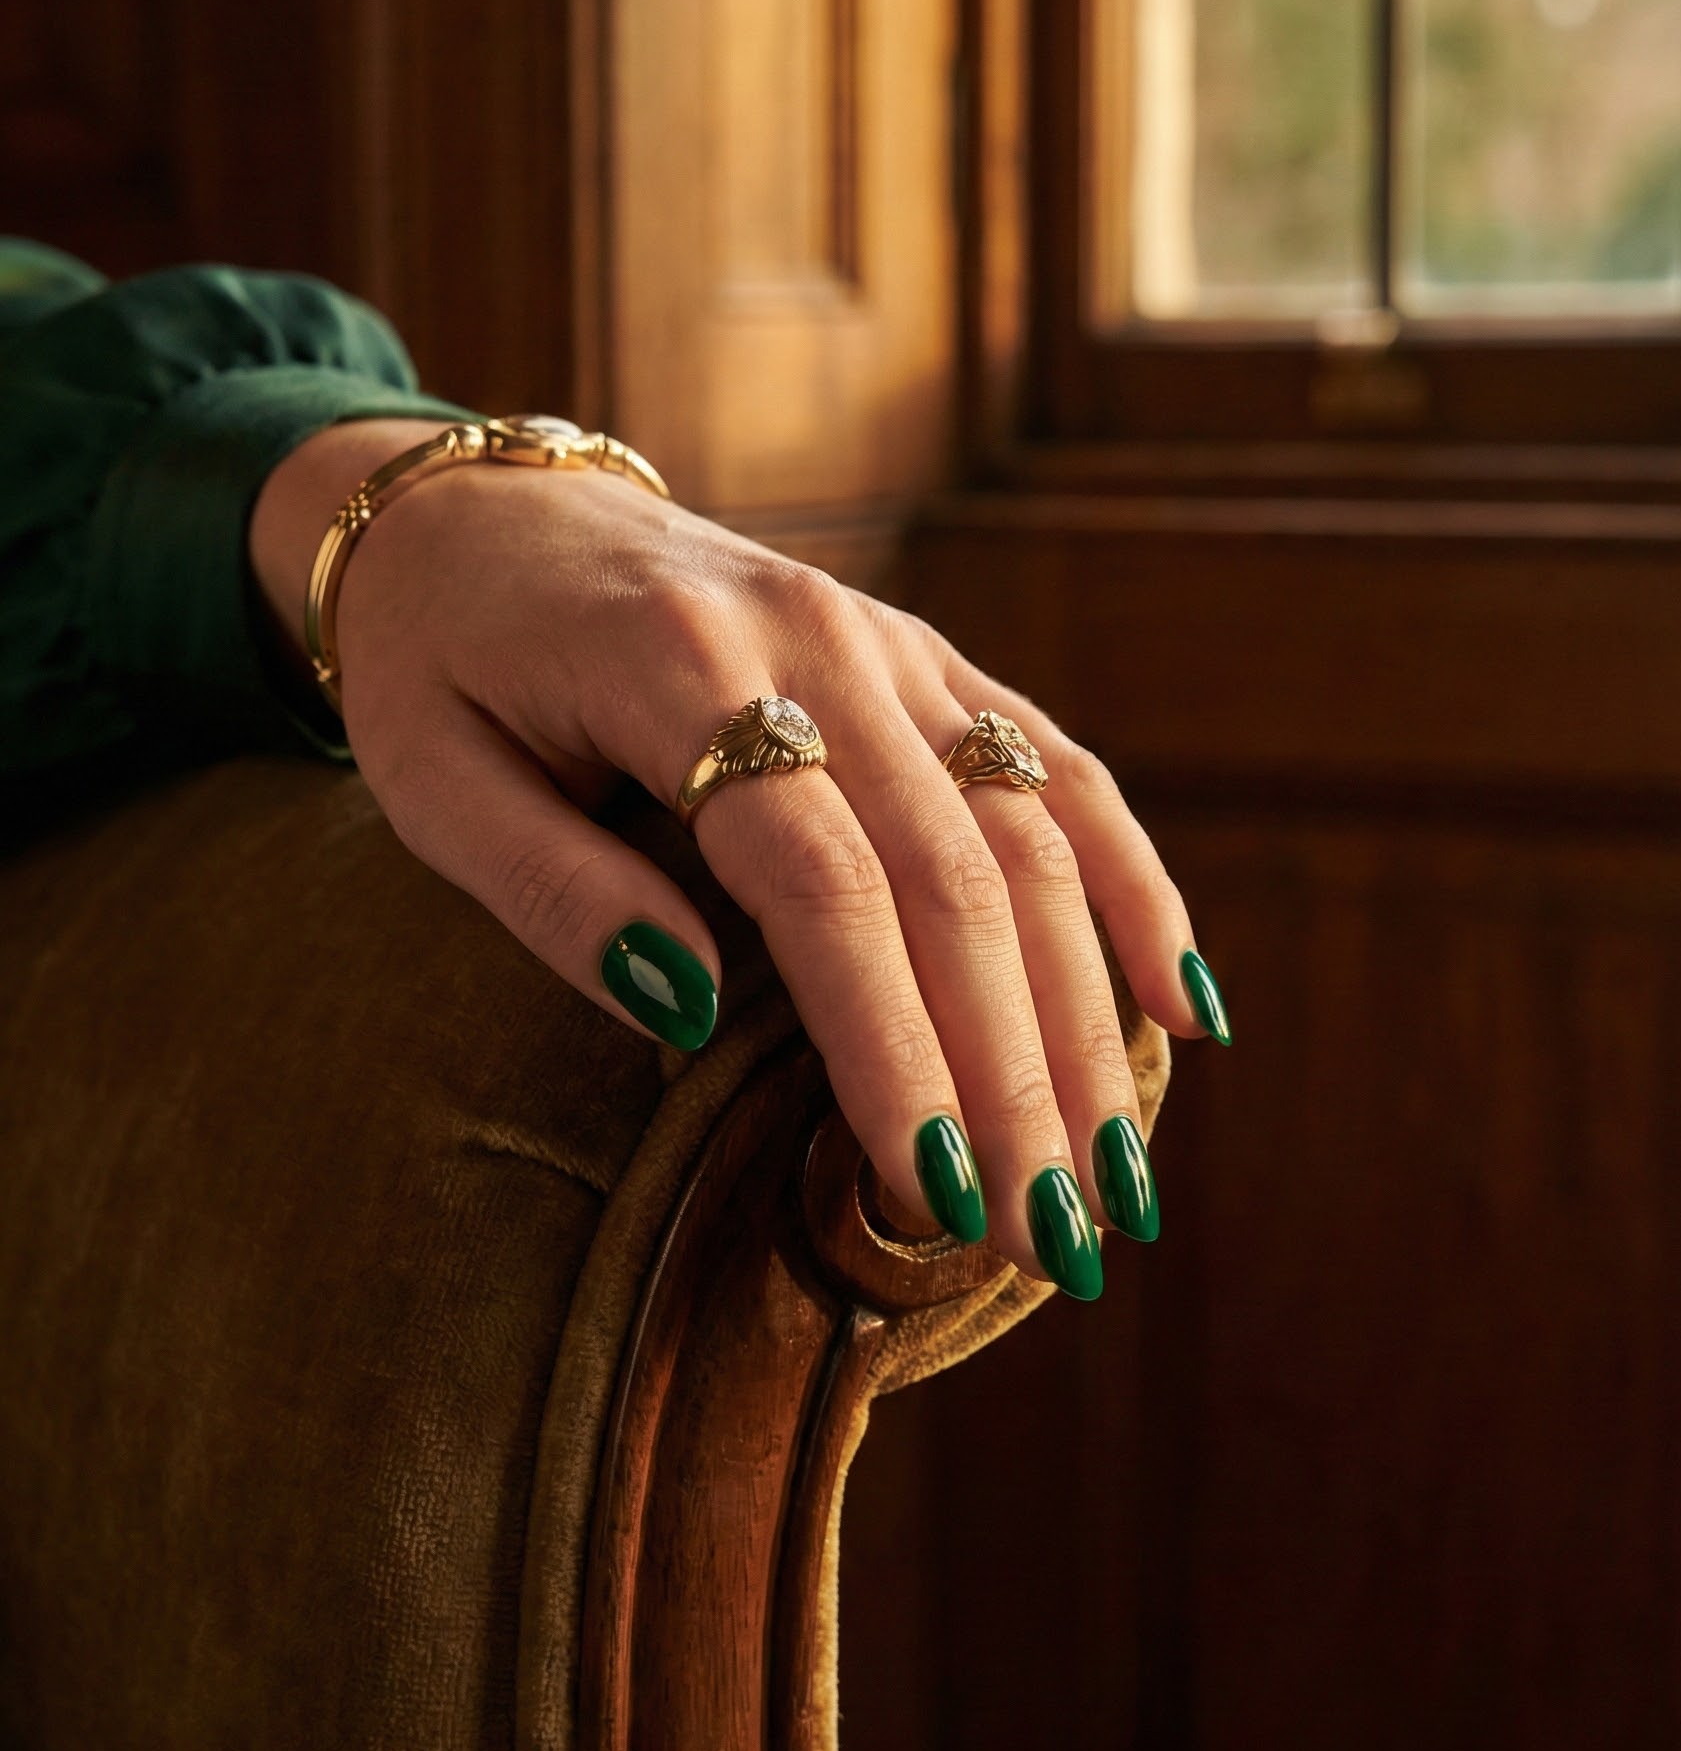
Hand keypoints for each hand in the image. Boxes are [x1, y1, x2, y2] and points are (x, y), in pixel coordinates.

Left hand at [250, 419, 1227, 1295]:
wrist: (486, 507)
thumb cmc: (440, 664)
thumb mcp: (432, 779)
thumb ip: (553, 887)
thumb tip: (690, 1006)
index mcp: (679, 667)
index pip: (821, 882)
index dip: (889, 1040)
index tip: (931, 1194)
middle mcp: (816, 641)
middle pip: (954, 876)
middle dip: (1013, 1073)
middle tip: (1054, 1243)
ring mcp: (889, 642)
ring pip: (1032, 834)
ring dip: (1084, 1015)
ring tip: (1117, 1183)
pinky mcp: (926, 658)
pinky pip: (1057, 769)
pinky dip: (1130, 887)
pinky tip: (1178, 1012)